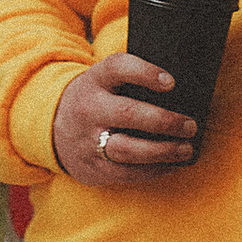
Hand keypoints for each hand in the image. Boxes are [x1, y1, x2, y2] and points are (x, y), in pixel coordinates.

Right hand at [51, 53, 199, 182]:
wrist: (52, 127)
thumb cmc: (97, 98)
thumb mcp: (103, 80)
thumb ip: (131, 80)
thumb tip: (181, 90)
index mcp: (95, 80)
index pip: (118, 68)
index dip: (145, 72)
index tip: (171, 83)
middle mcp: (89, 109)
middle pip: (127, 114)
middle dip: (164, 121)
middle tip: (189, 125)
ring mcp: (88, 140)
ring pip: (127, 149)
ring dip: (162, 151)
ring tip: (186, 148)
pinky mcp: (93, 167)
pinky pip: (126, 173)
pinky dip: (153, 170)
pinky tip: (171, 164)